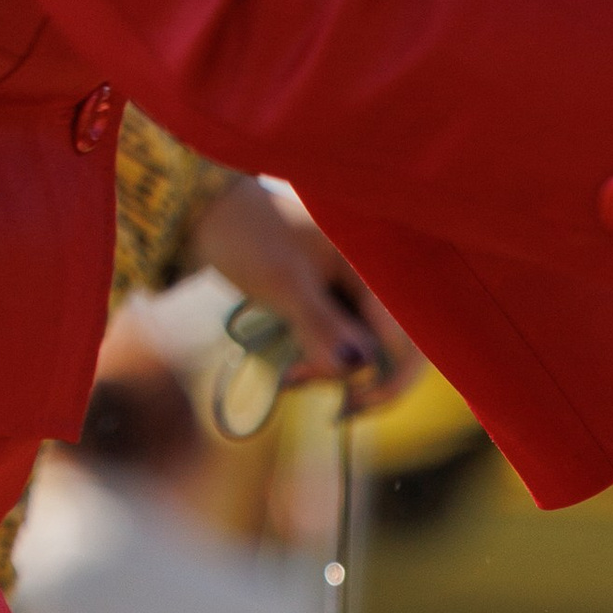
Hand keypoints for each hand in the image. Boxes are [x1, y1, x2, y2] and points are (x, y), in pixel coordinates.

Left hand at [182, 177, 418, 407]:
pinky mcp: (336, 302)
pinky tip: (294, 370)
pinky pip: (345, 345)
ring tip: (291, 377)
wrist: (205, 211)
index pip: (407, 336)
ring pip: (365, 353)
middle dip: (354, 378)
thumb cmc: (246, 235)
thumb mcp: (285, 283)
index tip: (353, 401)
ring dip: (332, 375)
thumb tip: (358, 369)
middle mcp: (374, 276)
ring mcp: (355, 290)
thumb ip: (324, 326)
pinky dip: (322, 363)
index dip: (389, 378)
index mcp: (374, 261)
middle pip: (390, 350)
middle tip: (307, 387)